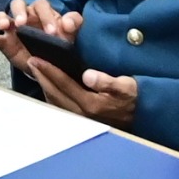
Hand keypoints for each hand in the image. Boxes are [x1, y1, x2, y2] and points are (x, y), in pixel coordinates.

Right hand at [0, 0, 80, 59]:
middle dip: (19, 12)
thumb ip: (73, 24)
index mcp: (42, 12)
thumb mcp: (70, 34)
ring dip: (2, 19)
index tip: (52, 32)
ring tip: (4, 26)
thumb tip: (68, 22)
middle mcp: (25, 16)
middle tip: (22, 23)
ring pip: (3, 16)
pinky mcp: (5, 42)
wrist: (49, 63)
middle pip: (18, 4)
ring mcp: (13, 28)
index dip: (46, 16)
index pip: (41, 5)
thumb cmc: (58, 42)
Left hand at [16, 56, 141, 126]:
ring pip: (55, 102)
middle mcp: (82, 114)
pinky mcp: (83, 121)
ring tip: (37, 71)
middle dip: (42, 76)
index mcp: (91, 104)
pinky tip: (49, 87)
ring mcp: (82, 120)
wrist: (146, 116)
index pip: (64, 84)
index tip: (37, 58)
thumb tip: (88, 75)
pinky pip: (61, 108)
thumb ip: (108, 81)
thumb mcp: (127, 87)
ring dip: (44, 85)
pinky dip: (51, 96)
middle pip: (55, 93)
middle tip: (31, 60)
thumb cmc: (136, 98)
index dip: (49, 70)